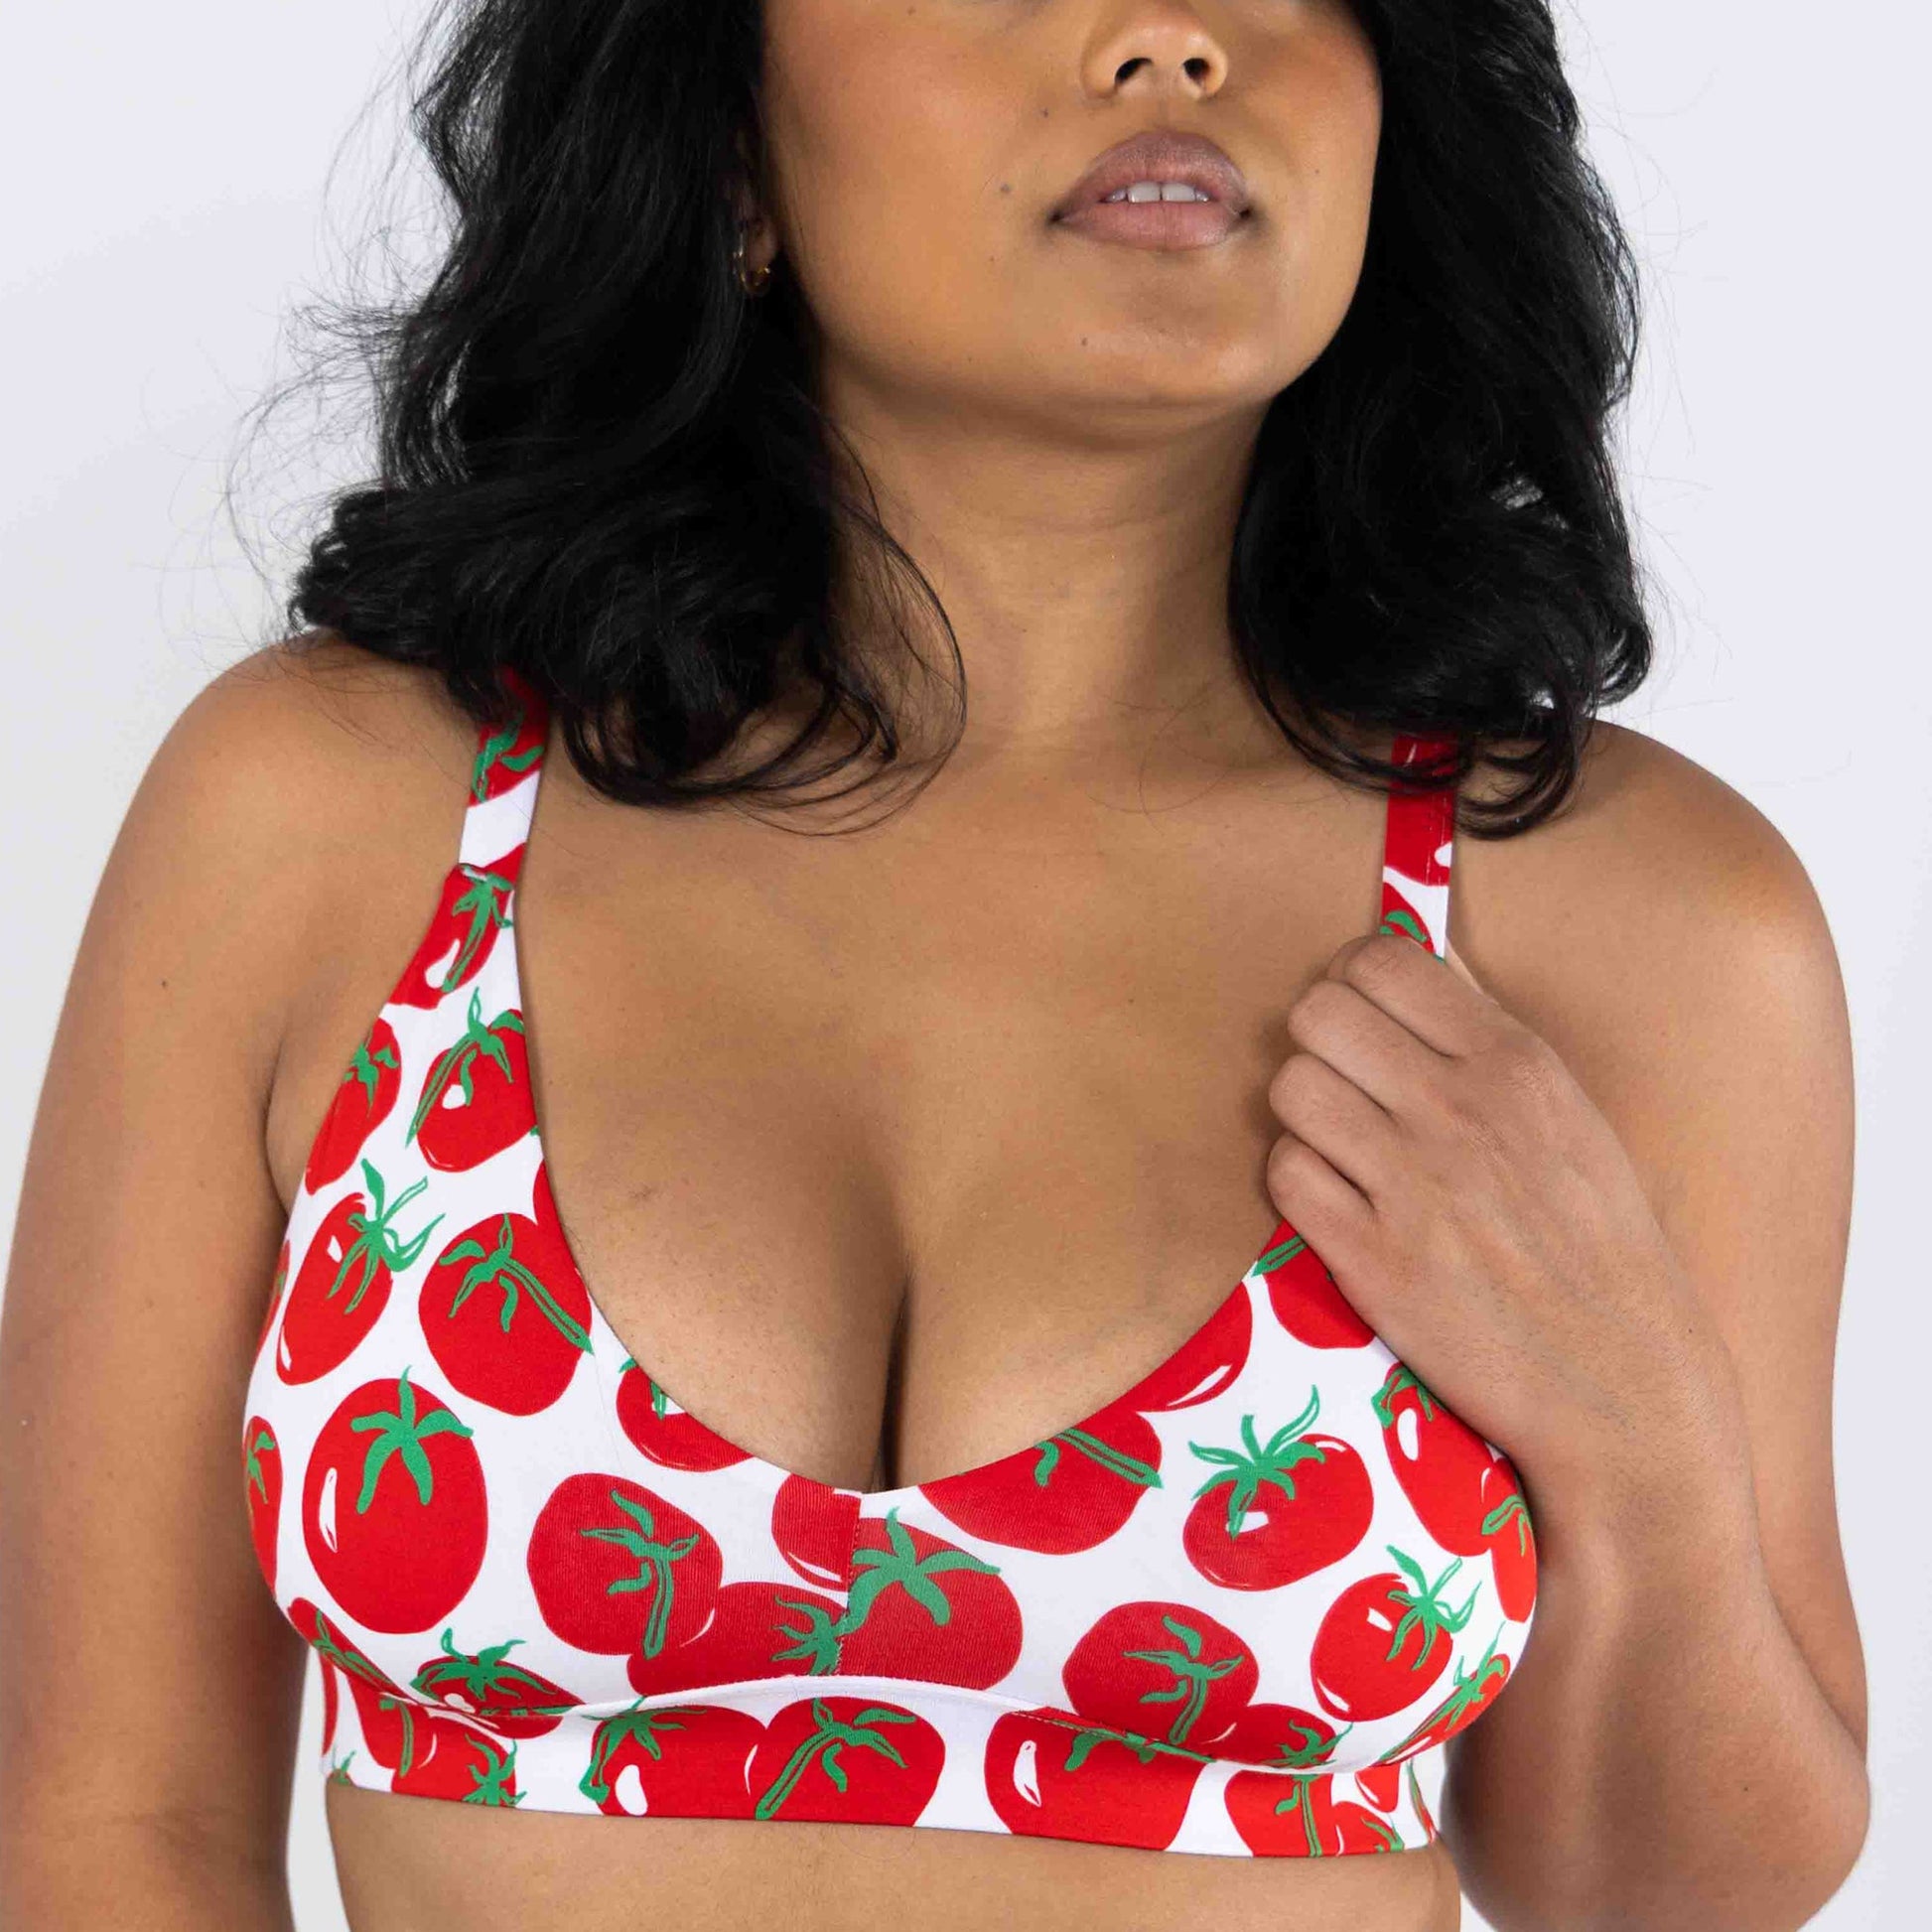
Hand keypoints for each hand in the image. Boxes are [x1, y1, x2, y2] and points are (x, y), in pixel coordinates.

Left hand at [1265, 929, 1741, 1522]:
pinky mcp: (1372, 1260)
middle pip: (1316, 1013)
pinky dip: (1298, 1184)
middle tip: (1344, 1087)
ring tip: (1340, 1148)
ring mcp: (1413, 1185)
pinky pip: (1285, 1175)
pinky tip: (1339, 1204)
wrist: (1625, 1384)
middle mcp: (1460, 1111)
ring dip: (1303, 1115)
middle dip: (1317, 1044)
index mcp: (1515, 1064)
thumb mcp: (1570, 1118)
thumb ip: (1490, 1043)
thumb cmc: (1600, 1248)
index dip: (1351, 985)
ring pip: (1290, 1088)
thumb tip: (1425, 963)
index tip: (1364, 1025)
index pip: (1380, 960)